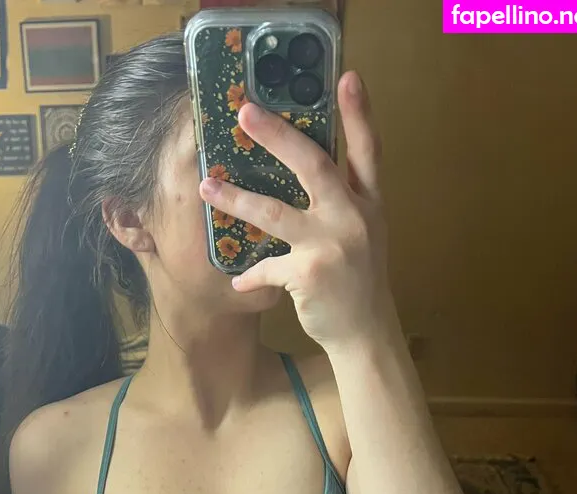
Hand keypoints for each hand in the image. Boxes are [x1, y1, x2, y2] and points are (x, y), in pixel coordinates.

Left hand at [199, 71, 395, 352]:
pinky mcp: (310, 273)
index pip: (368, 150)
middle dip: (277, 136)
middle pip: (314, 164)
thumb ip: (343, 203)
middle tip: (245, 113)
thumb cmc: (358, 282)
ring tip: (207, 188)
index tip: (347, 77)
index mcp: (369, 203)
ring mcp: (333, 244)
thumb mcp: (364, 235)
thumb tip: (306, 171)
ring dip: (237, 199)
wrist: (366, 333)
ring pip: (275, 212)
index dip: (359, 114)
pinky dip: (251, 276)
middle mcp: (354, 217)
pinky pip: (268, 267)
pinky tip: (238, 284)